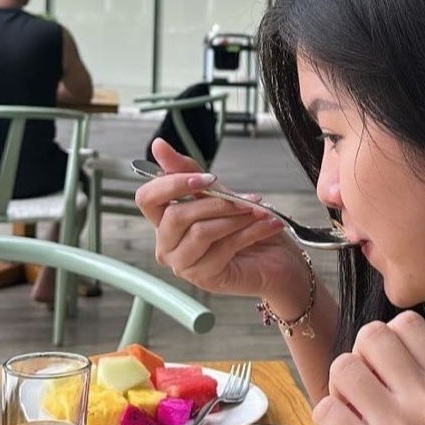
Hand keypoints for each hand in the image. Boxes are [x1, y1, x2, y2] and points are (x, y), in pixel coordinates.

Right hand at [134, 140, 308, 306]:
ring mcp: (183, 264)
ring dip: (234, 217)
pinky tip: (267, 224)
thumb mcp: (220, 194)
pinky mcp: (204, 278)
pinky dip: (249, 232)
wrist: (278, 260)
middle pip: (176, 216)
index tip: (208, 178)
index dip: (172, 183)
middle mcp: (167, 245)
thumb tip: (158, 146)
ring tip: (259, 211)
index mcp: (165, 221)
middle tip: (246, 198)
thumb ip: (190, 174)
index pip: (147, 199)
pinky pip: (223, 247)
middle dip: (215, 203)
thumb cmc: (246, 227)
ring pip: (200, 231)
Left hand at [312, 312, 424, 424]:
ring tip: (356, 419)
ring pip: (343, 368)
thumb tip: (372, 333)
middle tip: (366, 397)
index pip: (406, 322)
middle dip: (358, 361)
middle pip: (371, 336)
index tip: (386, 375)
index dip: (386, 343)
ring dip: (339, 391)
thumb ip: (419, 374)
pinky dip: (328, 420)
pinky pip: (326, 408)